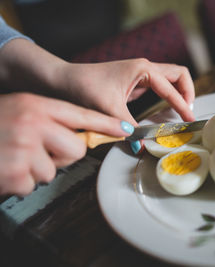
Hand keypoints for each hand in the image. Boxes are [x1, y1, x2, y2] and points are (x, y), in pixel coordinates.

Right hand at [0, 93, 132, 195]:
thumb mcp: (20, 110)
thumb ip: (48, 118)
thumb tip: (80, 136)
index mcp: (35, 106)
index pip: (81, 115)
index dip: (106, 124)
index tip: (126, 130)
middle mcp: (32, 124)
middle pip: (77, 148)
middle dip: (62, 153)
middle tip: (37, 148)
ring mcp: (23, 150)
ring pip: (55, 168)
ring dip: (37, 167)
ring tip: (13, 156)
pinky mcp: (16, 174)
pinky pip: (34, 182)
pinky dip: (20, 180)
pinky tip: (5, 167)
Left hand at [63, 58, 195, 124]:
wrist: (64, 80)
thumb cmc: (85, 87)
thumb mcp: (109, 109)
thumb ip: (129, 128)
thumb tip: (141, 147)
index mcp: (143, 69)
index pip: (172, 87)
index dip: (183, 105)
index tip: (189, 120)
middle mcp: (145, 68)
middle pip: (179, 75)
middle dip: (188, 92)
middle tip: (187, 113)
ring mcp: (141, 73)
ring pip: (171, 78)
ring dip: (180, 93)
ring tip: (181, 112)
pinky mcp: (136, 81)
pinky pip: (161, 86)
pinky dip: (168, 96)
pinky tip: (165, 110)